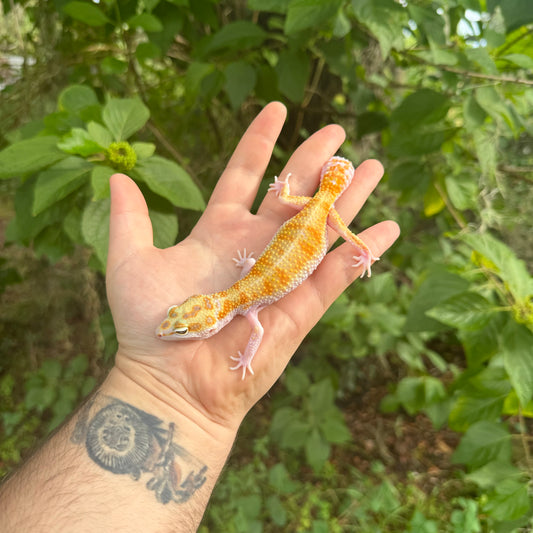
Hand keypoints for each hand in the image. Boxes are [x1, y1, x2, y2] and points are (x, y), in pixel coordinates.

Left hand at [106, 102, 399, 430]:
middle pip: (293, 194)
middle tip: (340, 133)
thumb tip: (116, 177)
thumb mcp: (132, 263)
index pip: (244, 175)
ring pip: (322, 227)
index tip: (277, 109)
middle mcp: (255, 247)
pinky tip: (387, 228)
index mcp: (219, 231)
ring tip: (372, 167)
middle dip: (316, 162)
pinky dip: (361, 252)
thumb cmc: (150, 326)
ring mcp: (281, 274)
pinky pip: (336, 275)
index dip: (260, 142)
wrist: (173, 382)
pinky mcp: (300, 307)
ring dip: (348, 198)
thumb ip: (131, 220)